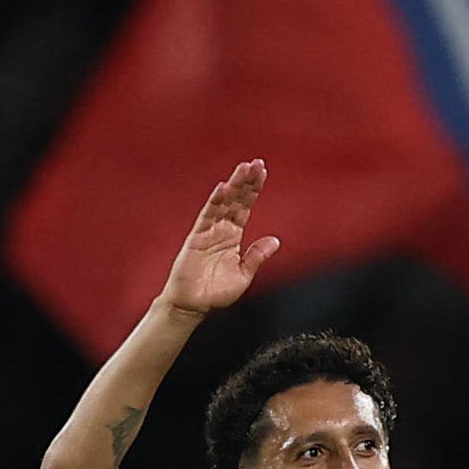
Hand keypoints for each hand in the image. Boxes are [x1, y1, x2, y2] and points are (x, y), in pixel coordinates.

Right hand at [159, 159, 280, 319]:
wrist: (193, 305)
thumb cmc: (215, 293)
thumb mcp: (243, 274)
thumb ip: (257, 256)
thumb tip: (275, 241)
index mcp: (233, 235)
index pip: (245, 206)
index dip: (254, 189)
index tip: (262, 171)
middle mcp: (221, 229)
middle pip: (236, 199)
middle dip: (246, 181)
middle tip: (256, 163)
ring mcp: (208, 231)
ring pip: (223, 203)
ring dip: (234, 185)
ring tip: (244, 169)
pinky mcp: (197, 237)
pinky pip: (207, 216)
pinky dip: (215, 202)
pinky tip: (223, 189)